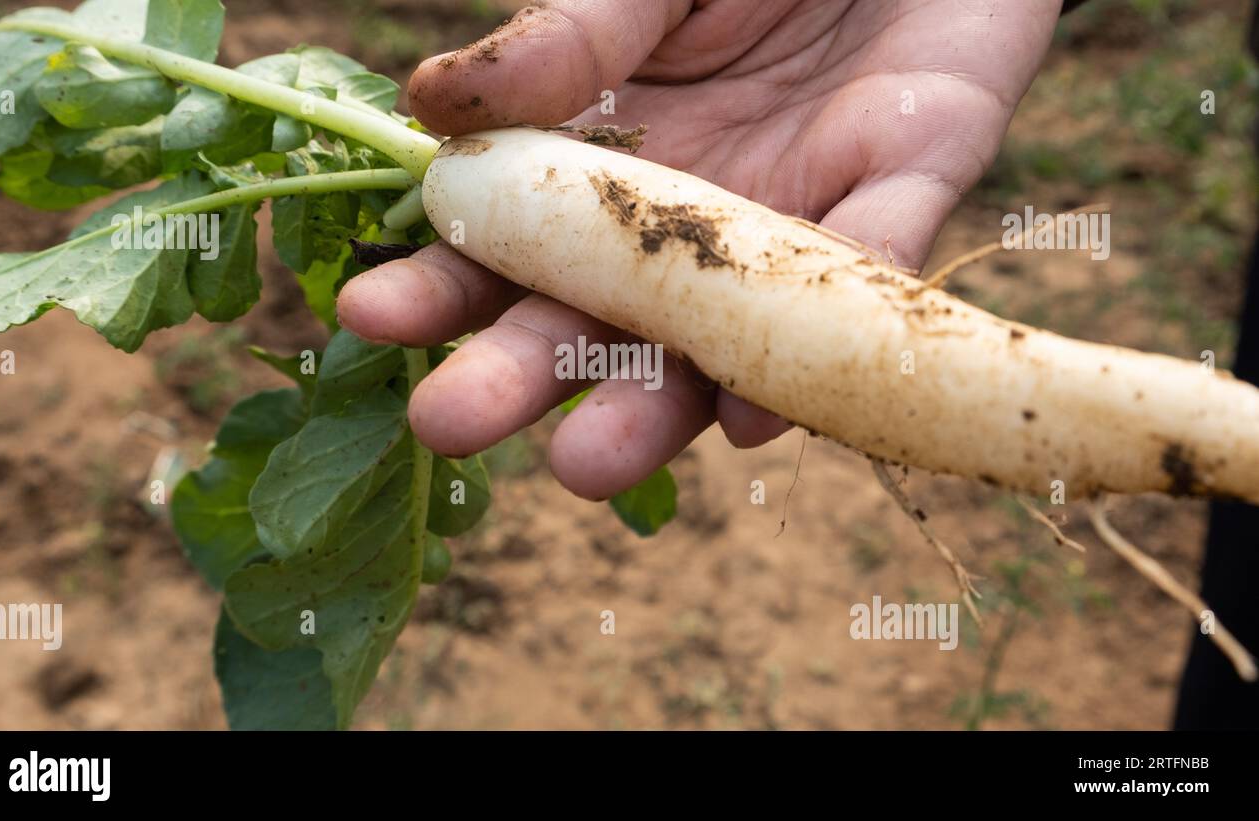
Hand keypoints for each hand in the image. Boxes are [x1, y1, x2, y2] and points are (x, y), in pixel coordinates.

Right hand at [337, 0, 1062, 499]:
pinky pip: (860, 285)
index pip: (513, 249)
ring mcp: (791, 228)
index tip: (366, 317)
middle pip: (599, 324)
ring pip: (717, 346)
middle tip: (446, 423)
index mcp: (609, 167)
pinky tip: (756, 416)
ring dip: (653, 412)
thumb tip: (426, 105)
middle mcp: (690, 228)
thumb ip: (562, 39)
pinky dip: (812, 351)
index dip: (443, 286)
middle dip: (521, 376)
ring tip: (585, 465)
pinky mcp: (902, 195)